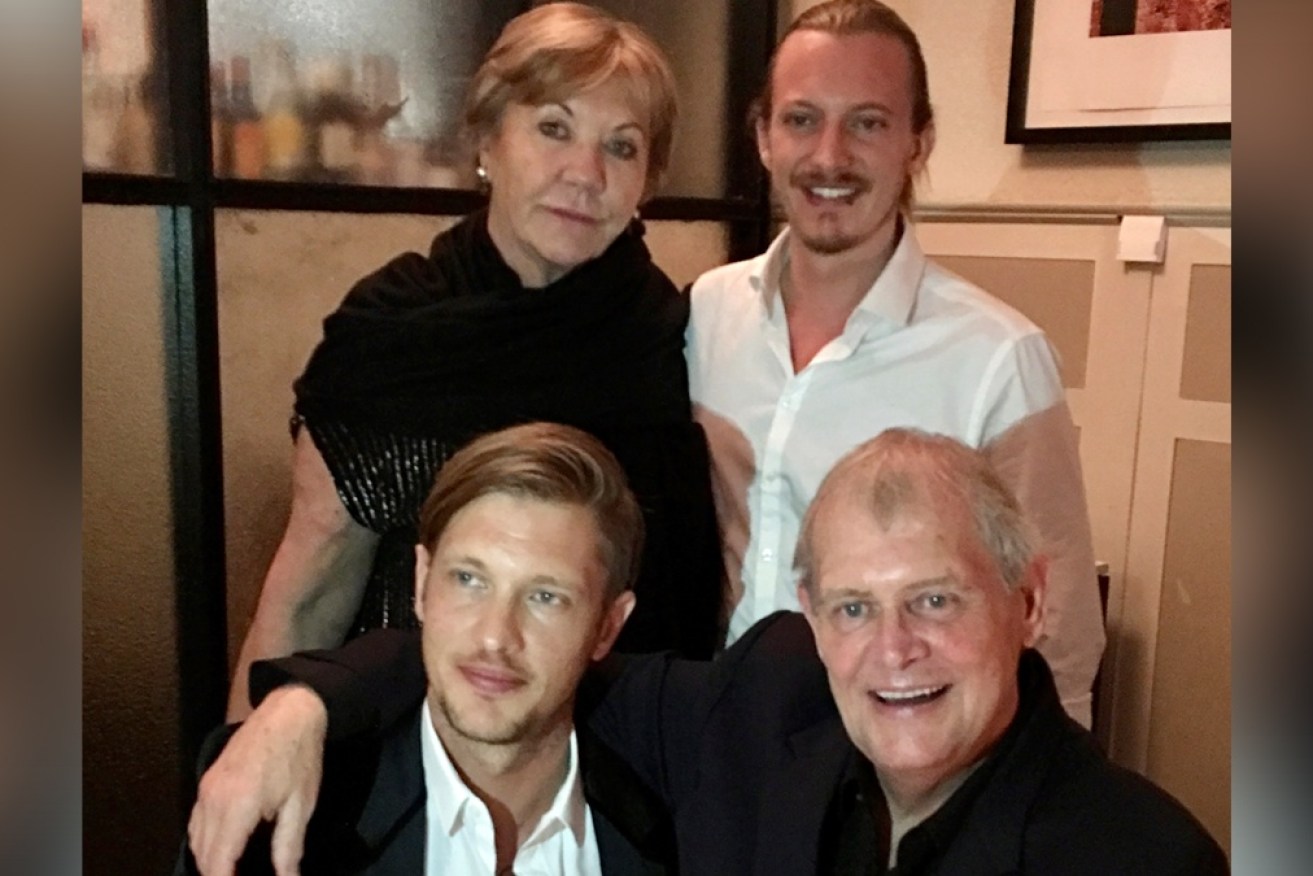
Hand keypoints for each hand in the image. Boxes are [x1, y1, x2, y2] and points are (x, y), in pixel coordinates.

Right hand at [187, 685, 327, 875]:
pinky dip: (204, 842)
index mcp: (237, 806)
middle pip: (202, 855)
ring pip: (195, 839)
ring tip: (233, 872)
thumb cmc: (300, 756)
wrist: (289, 710)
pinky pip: (196, 822)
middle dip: (218, 874)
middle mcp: (213, 799)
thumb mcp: (300, 804)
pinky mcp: (207, 781)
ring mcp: (206, 789)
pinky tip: (223, 849)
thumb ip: (289, 847)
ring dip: (209, 861)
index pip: (218, 862)